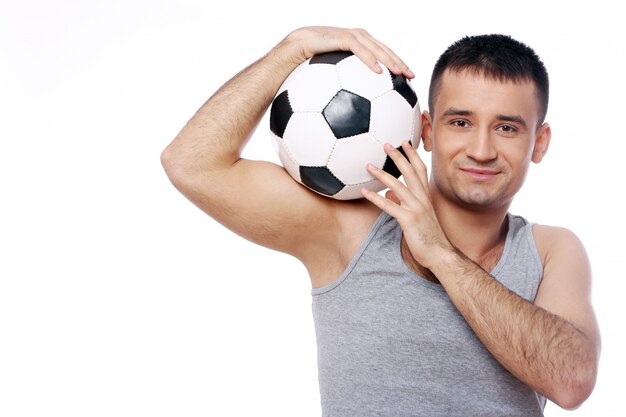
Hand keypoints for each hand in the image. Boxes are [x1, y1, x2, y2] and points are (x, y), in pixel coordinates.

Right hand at [283, 26, 413, 78]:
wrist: (295, 49)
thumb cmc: (310, 66)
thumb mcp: (331, 79)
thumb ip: (344, 88)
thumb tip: (349, 110)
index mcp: (359, 46)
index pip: (383, 54)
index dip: (397, 64)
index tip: (409, 79)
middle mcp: (359, 39)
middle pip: (385, 50)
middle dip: (400, 63)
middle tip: (412, 76)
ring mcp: (352, 36)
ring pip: (377, 48)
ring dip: (390, 61)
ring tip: (400, 74)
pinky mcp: (343, 37)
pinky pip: (360, 50)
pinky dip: (370, 60)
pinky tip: (378, 72)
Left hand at [361, 142, 452, 269]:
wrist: (440, 254)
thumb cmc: (429, 237)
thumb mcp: (418, 217)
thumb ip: (404, 203)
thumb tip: (388, 194)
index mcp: (426, 196)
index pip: (420, 170)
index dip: (412, 155)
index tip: (404, 143)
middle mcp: (422, 199)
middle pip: (410, 172)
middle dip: (398, 156)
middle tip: (386, 144)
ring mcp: (416, 208)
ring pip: (397, 185)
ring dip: (381, 174)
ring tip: (368, 166)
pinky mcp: (408, 219)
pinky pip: (389, 206)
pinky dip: (375, 198)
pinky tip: (364, 192)